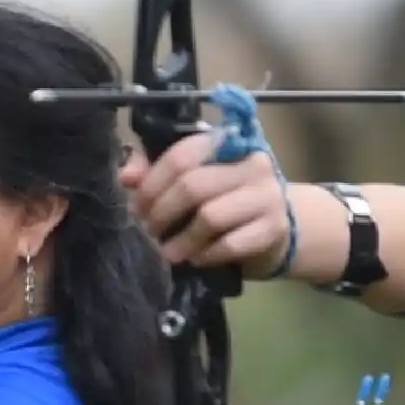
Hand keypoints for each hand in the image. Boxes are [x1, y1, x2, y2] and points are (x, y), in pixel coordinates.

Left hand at [120, 133, 292, 277]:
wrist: (278, 230)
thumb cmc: (228, 201)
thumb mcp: (197, 181)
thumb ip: (158, 173)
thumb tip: (126, 176)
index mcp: (229, 144)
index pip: (182, 155)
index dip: (153, 183)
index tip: (138, 207)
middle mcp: (252, 164)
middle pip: (193, 185)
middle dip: (163, 212)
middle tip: (150, 231)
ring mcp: (267, 197)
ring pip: (210, 216)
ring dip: (182, 239)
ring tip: (169, 252)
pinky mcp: (272, 229)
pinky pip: (230, 244)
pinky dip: (206, 255)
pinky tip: (196, 259)